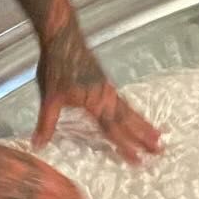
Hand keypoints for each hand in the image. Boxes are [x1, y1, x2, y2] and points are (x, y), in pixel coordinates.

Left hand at [34, 29, 161, 165]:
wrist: (63, 38)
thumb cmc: (56, 66)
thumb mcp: (49, 97)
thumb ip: (47, 123)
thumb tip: (38, 145)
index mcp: (95, 103)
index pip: (113, 130)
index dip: (125, 146)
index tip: (138, 160)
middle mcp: (106, 97)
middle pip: (128, 121)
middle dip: (144, 137)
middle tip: (160, 150)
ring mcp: (108, 89)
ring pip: (130, 111)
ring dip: (144, 125)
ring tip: (159, 135)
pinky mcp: (105, 82)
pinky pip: (124, 101)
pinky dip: (134, 112)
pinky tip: (136, 116)